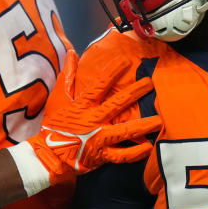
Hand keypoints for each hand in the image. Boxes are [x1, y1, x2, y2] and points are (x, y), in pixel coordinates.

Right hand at [27, 50, 160, 184]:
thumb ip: (67, 76)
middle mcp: (94, 120)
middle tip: (150, 83)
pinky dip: (136, 152)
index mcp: (83, 105)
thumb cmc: (53, 126)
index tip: (125, 61)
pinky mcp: (102, 155)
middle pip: (118, 104)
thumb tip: (71, 53)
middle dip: (135, 92)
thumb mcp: (57, 99)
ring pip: (125, 131)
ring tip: (158, 119)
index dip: (112, 72)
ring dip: (143, 125)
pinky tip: (148, 146)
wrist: (48, 155)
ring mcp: (99, 139)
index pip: (99, 85)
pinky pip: (122, 155)